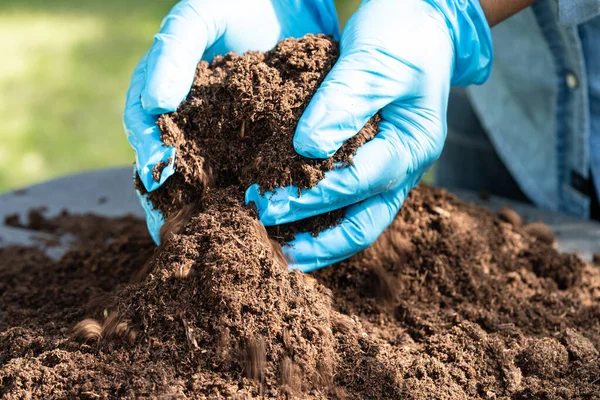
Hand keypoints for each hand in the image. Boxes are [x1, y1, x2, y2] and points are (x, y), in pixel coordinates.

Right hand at [123, 0, 339, 243]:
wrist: (294, 2)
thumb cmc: (239, 1)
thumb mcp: (198, 17)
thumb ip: (173, 51)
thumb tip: (157, 105)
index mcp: (168, 94)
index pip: (145, 133)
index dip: (148, 156)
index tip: (159, 175)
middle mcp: (195, 119)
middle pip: (175, 167)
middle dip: (175, 199)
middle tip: (179, 230)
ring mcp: (229, 133)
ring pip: (212, 177)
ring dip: (210, 205)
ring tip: (216, 231)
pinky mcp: (266, 140)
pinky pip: (254, 172)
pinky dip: (252, 194)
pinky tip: (261, 215)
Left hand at [246, 0, 492, 270]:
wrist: (422, 24)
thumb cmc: (402, 36)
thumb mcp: (374, 60)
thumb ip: (343, 102)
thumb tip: (304, 149)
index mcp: (412, 145)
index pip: (357, 183)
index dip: (311, 198)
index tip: (267, 203)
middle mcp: (406, 166)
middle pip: (366, 223)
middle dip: (323, 245)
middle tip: (281, 257)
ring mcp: (393, 166)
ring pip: (361, 219)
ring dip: (325, 239)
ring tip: (287, 253)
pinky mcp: (376, 159)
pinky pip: (353, 199)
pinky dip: (326, 215)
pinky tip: (298, 220)